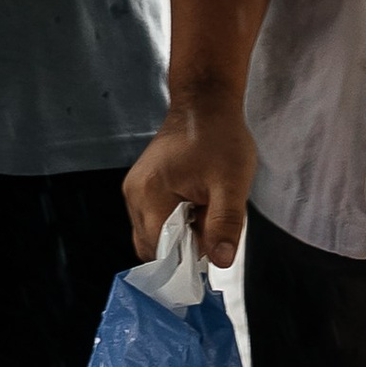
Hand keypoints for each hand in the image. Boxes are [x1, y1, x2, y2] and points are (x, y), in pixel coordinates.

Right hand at [124, 92, 258, 267]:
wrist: (205, 104)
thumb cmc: (219, 137)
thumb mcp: (232, 184)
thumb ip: (225, 224)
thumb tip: (220, 262)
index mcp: (149, 196)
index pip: (159, 252)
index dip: (185, 258)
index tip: (209, 248)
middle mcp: (134, 195)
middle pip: (153, 246)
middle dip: (184, 245)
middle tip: (210, 222)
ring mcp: (134, 190)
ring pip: (154, 234)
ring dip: (181, 233)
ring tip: (203, 207)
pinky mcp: (142, 187)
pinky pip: (155, 219)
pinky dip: (176, 220)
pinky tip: (195, 203)